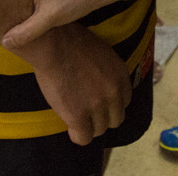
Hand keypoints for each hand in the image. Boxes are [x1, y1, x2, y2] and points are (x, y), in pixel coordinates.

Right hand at [23, 23, 131, 145]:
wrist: (52, 42)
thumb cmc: (70, 40)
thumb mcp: (100, 53)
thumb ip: (106, 72)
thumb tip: (100, 85)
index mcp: (120, 74)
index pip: (124, 101)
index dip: (110, 104)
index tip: (99, 102)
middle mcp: (113, 92)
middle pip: (115, 119)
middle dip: (102, 117)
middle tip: (87, 112)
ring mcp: (97, 105)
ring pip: (99, 130)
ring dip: (88, 126)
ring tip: (76, 117)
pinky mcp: (78, 116)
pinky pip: (83, 138)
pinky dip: (77, 135)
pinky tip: (70, 126)